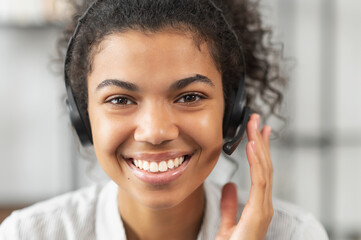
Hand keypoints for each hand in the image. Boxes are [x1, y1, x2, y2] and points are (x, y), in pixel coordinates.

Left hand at [216, 114, 272, 239]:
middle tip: (256, 120)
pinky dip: (258, 162)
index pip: (261, 172)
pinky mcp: (259, 213)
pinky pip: (260, 182)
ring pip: (265, 170)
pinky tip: (254, 146)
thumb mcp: (228, 223)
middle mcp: (264, 205)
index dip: (260, 151)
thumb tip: (230, 186)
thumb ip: (230, 205)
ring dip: (260, 146)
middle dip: (261, 142)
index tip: (256, 133)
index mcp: (258, 205)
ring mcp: (263, 208)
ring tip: (255, 126)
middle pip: (265, 166)